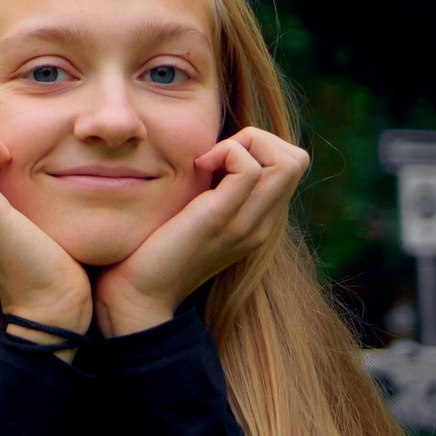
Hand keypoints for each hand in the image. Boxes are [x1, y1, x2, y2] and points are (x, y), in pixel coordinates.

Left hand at [93, 127, 308, 335]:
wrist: (137, 297)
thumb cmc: (152, 252)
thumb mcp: (193, 215)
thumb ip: (211, 192)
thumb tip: (208, 155)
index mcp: (257, 222)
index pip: (291, 165)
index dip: (259, 146)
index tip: (216, 157)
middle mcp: (261, 224)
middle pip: (297, 159)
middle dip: (258, 138)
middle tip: (214, 154)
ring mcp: (246, 223)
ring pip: (287, 161)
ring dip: (245, 142)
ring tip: (207, 160)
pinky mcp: (221, 220)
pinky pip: (249, 169)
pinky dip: (227, 151)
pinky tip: (197, 165)